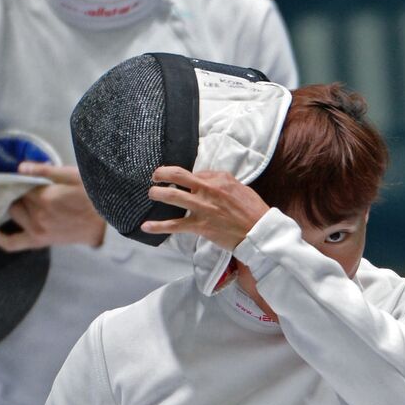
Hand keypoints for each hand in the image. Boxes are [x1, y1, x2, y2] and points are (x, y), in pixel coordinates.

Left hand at [0, 163, 105, 251]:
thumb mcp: (73, 176)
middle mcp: (37, 215)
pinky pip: (11, 243)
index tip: (28, 176)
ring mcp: (36, 230)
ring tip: (22, 198)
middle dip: (21, 191)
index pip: (22, 184)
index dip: (25, 179)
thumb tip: (21, 167)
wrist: (108, 222)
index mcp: (45, 197)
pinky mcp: (39, 241)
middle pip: (17, 198)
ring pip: (13, 214)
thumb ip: (45, 170)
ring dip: (16, 205)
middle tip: (32, 186)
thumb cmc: (94, 197)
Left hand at [142, 166, 269, 250]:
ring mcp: (202, 208)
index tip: (178, 179)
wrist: (258, 231)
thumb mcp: (239, 187)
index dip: (183, 176)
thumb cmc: (252, 210)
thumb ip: (220, 181)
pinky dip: (158, 226)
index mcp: (219, 179)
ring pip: (172, 197)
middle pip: (177, 176)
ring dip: (157, 194)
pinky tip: (145, 227)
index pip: (194, 173)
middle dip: (161, 175)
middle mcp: (208, 190)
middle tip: (155, 177)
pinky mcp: (200, 226)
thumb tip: (203, 179)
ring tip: (151, 193)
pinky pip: (175, 225)